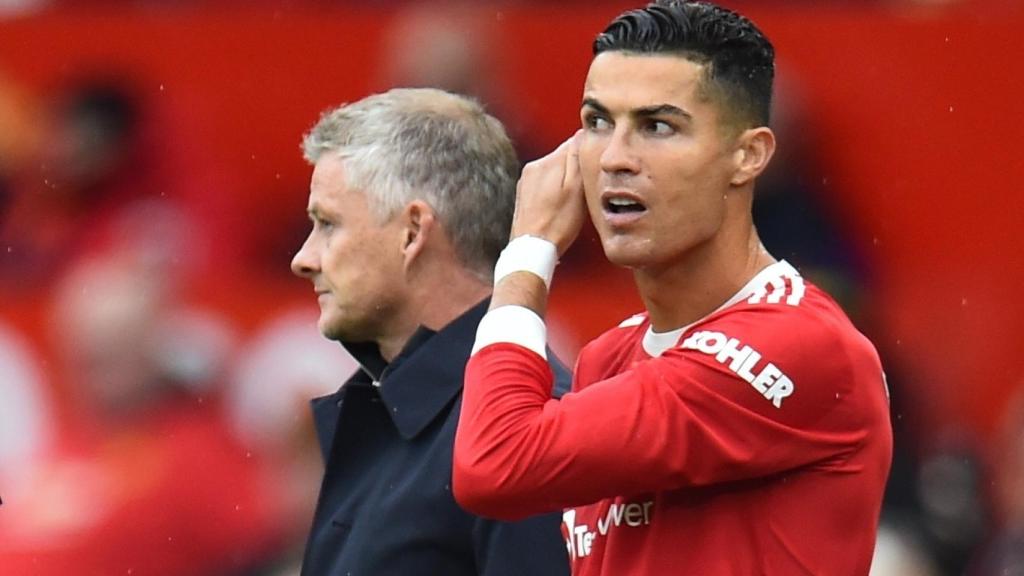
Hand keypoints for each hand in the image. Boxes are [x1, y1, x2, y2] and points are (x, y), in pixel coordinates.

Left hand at [510, 131, 585, 256]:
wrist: (533, 248)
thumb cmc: (558, 223)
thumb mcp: (577, 189)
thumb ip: (577, 159)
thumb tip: (580, 135)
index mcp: (547, 162)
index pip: (572, 143)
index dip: (586, 155)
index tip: (592, 170)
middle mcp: (533, 167)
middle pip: (562, 158)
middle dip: (574, 169)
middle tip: (583, 190)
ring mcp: (526, 181)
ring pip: (553, 172)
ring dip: (564, 181)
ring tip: (571, 202)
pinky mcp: (524, 194)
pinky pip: (544, 184)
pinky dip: (554, 191)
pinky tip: (558, 207)